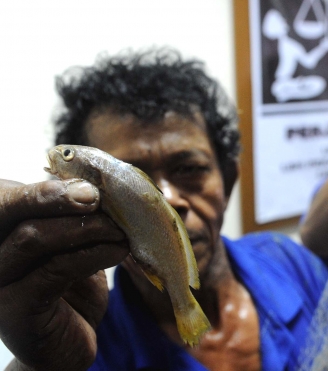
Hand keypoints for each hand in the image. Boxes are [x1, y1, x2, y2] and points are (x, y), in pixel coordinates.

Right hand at [0, 179, 128, 370]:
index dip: (46, 183)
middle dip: (55, 196)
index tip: (88, 182)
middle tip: (96, 196)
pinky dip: (91, 255)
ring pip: (32, 237)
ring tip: (119, 229)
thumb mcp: (75, 244)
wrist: (70, 341)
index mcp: (3, 228)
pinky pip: (53, 270)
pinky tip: (119, 250)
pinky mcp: (13, 308)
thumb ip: (78, 216)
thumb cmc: (73, 287)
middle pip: (10, 209)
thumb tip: (105, 184)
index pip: (9, 194)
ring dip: (84, 227)